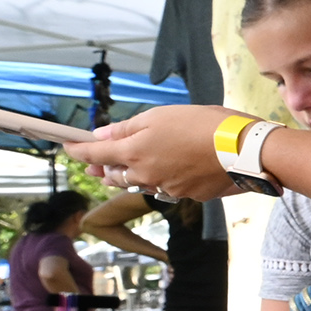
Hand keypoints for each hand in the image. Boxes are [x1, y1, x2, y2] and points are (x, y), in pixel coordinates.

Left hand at [77, 106, 239, 198]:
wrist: (243, 150)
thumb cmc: (203, 124)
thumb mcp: (160, 116)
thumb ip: (127, 128)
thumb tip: (101, 135)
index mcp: (134, 152)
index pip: (96, 154)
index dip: (78, 150)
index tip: (67, 146)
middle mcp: (145, 176)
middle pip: (115, 176)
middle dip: (104, 167)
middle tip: (98, 161)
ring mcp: (166, 188)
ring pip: (140, 184)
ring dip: (132, 175)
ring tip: (132, 166)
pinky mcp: (187, 195)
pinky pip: (166, 187)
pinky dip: (162, 178)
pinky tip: (174, 167)